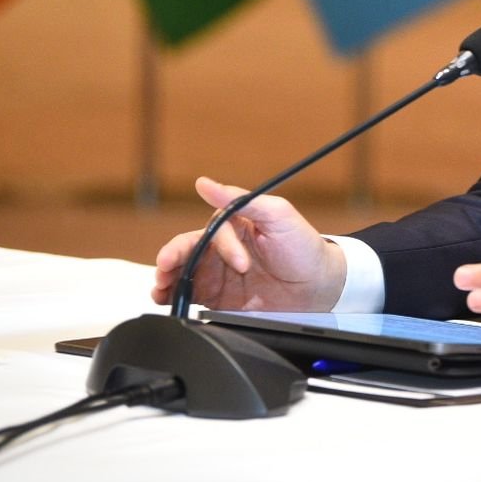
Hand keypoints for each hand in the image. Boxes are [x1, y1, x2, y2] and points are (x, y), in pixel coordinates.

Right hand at [150, 176, 346, 310]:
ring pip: (181, 273)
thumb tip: (204, 183)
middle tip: (166, 269)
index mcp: (234, 226)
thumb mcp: (278, 214)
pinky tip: (165, 298)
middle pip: (185, 250)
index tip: (241, 263)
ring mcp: (218, 273)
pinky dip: (173, 296)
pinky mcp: (219, 297)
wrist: (320, 286)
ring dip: (166, 278)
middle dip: (171, 259)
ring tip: (160, 287)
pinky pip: (189, 295)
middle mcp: (221, 249)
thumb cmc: (303, 246)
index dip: (221, 247)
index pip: (212, 232)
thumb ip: (240, 200)